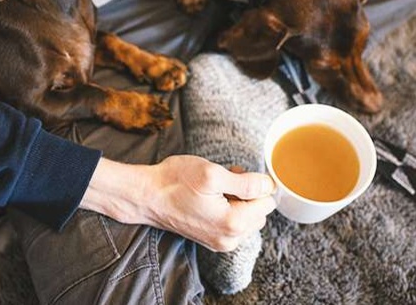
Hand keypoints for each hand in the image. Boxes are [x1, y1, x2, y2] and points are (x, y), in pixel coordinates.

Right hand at [80, 155, 275, 251]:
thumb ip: (246, 182)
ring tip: (213, 187)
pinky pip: (232, 222)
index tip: (233, 174)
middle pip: (258, 211)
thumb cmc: (175, 181)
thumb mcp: (212, 174)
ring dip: (236, 199)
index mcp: (233, 223)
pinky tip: (208, 196)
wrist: (147, 195)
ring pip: (246, 216)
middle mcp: (230, 239)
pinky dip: (226, 207)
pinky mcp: (211, 238)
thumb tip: (270, 186)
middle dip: (246, 192)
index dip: (254, 182)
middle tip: (222, 179)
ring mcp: (220, 241)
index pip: (267, 201)